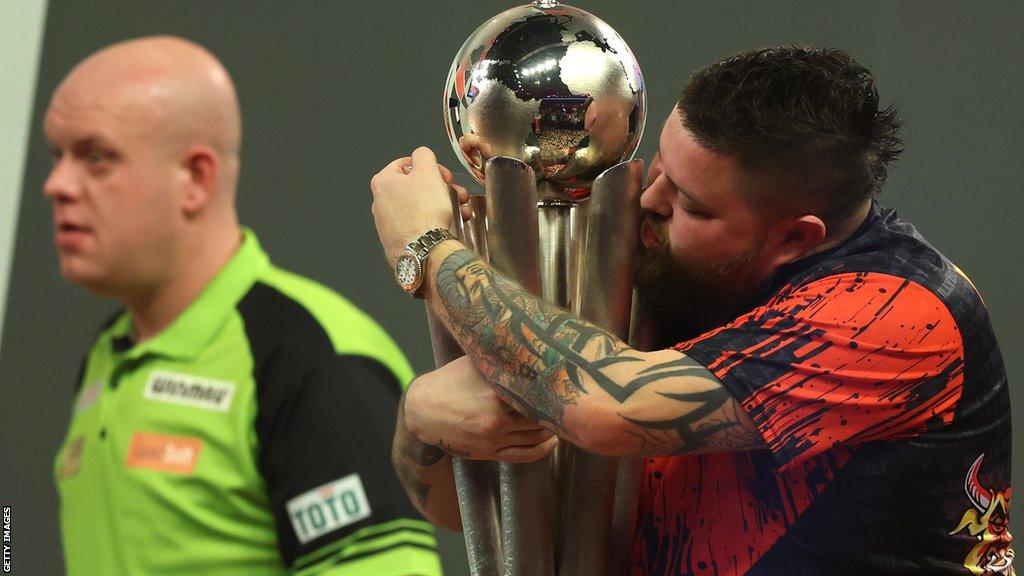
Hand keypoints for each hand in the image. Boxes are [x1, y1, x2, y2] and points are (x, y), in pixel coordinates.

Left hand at [370, 147, 465, 263]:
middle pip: (415, 187)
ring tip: (460, 211)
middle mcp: (380, 202)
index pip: (406, 164)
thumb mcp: (428, 171)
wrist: (423, 251)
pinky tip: (449, 225)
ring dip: (442, 206)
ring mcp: (388, 224)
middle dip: (440, 189)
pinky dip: (434, 222)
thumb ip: (424, 155)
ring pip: (420, 207)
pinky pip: (418, 225)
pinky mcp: (398, 240)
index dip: (430, 166)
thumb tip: (421, 155)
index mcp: (383, 182)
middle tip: (456, 193)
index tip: (444, 175)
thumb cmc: (424, 212)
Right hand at [404, 356, 557, 462]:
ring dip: (552, 429)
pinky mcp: (490, 453)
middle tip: (572, 402)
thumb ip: (499, 358)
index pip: (535, 393)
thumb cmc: (449, 381)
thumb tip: (526, 344)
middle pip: (539, 416)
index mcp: (495, 394)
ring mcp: (494, 439)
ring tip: (564, 419)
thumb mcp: (473, 363)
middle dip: (556, 410)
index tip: (567, 383)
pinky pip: (524, 455)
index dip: (553, 389)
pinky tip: (552, 441)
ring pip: (535, 437)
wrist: (421, 411)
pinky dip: (543, 450)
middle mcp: (497, 419)